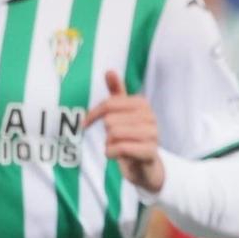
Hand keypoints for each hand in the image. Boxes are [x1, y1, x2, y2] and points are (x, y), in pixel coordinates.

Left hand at [85, 70, 165, 193]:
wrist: (146, 167)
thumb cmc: (130, 137)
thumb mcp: (122, 114)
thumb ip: (116, 92)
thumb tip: (109, 70)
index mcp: (142, 104)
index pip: (109, 104)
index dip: (93, 115)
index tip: (85, 124)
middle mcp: (151, 117)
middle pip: (110, 120)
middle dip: (106, 133)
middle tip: (115, 139)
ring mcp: (153, 135)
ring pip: (114, 134)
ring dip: (109, 144)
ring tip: (118, 147)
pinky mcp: (150, 152)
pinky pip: (120, 148)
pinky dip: (111, 154)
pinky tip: (117, 155)